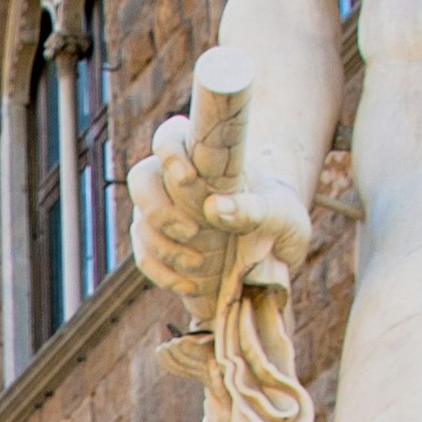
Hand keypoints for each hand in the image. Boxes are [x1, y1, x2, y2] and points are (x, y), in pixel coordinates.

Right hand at [129, 71, 311, 325]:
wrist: (273, 251)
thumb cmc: (278, 217)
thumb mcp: (280, 213)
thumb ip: (252, 208)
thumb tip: (214, 208)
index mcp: (203, 157)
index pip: (171, 137)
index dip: (169, 151)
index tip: (187, 177)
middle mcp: (174, 180)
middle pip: (142, 180)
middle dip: (159, 209)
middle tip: (191, 232)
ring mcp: (161, 213)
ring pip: (142, 223)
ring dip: (166, 248)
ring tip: (200, 265)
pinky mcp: (158, 246)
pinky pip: (146, 257)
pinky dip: (163, 273)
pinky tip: (190, 284)